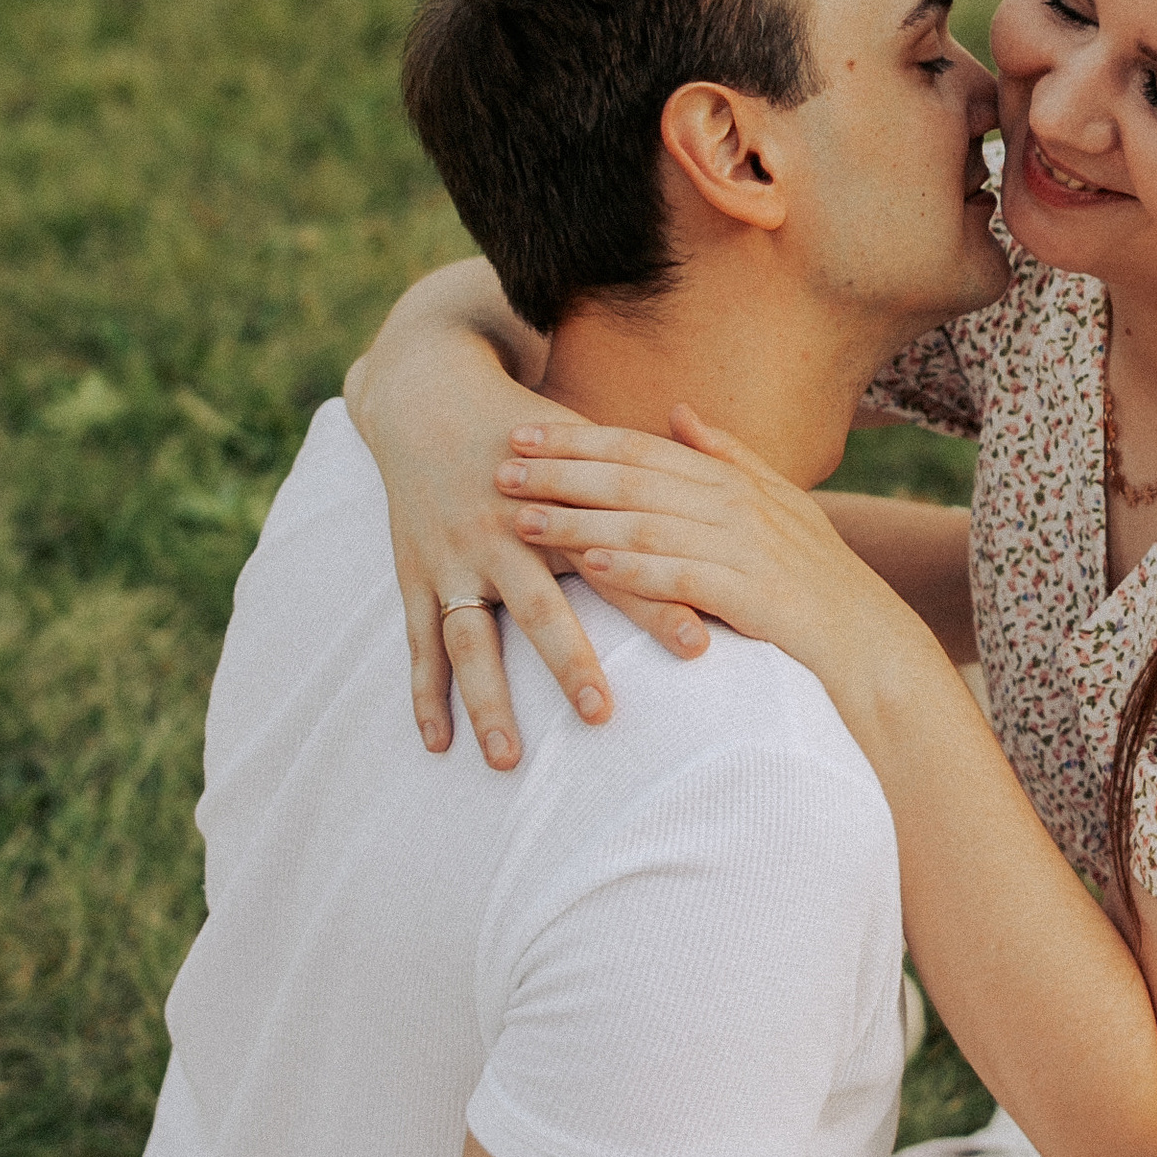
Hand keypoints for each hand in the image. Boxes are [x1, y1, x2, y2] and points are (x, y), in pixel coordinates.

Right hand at [352, 350, 710, 768]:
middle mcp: (501, 536)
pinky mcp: (415, 575)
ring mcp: (452, 559)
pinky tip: (438, 745)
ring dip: (487, 700)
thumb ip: (657, 480)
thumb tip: (741, 507)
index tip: (699, 647)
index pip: (616, 563)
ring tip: (509, 760)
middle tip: (600, 717)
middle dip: (567, 664)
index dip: (655, 602)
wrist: (428, 396)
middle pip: (538, 610)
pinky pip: (418, 644)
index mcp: (557, 506)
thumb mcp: (589, 444)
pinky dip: (424, 695)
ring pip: (468, 639)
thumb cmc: (530, 431)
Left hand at [499, 409, 925, 711]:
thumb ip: (728, 456)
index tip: (522, 432)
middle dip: (562, 472)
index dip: (579, 439)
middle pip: (634, 479)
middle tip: (499, 469)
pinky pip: (682, 576)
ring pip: (647, 524)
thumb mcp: (781, 505)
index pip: (642, 449)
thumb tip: (679, 410)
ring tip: (524, 519)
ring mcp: (746, 548)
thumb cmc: (819, 581)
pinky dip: (636, 568)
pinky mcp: (753, 595)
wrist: (872, 643)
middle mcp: (737, 505)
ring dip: (581, 520)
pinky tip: (591, 564)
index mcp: (734, 482)